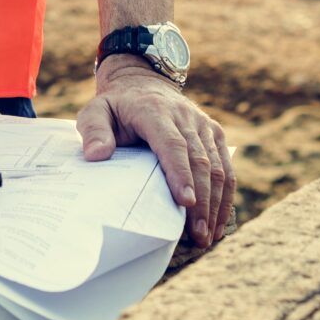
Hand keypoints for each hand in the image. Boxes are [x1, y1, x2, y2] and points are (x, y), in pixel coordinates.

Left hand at [78, 56, 234, 247]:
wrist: (142, 83)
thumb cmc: (116, 107)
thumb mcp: (95, 111)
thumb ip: (93, 131)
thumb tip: (97, 155)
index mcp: (154, 112)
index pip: (172, 144)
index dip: (180, 173)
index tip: (185, 201)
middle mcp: (185, 117)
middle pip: (199, 161)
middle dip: (201, 201)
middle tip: (197, 235)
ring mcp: (203, 126)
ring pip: (218, 167)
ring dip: (215, 204)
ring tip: (207, 236)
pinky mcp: (214, 133)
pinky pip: (226, 167)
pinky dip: (226, 196)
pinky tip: (218, 222)